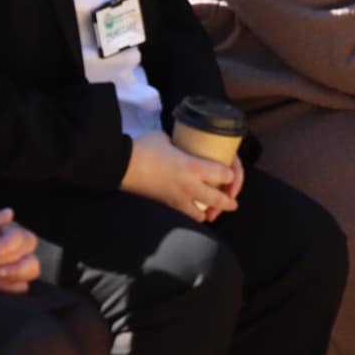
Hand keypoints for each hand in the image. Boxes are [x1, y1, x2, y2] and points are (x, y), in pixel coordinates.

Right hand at [121, 130, 241, 222]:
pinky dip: (194, 216)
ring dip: (211, 213)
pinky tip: (195, 212)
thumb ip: (180, 143)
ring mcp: (178, 199)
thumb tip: (181, 144)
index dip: (231, 175)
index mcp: (193, 166)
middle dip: (228, 202)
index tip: (231, 173)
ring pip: (202, 214)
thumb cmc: (145, 147)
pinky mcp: (167, 206)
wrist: (122, 165)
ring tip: (214, 212)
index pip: (223, 174)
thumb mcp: (168, 138)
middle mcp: (190, 186)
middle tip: (233, 203)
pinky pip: (186, 216)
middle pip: (218, 200)